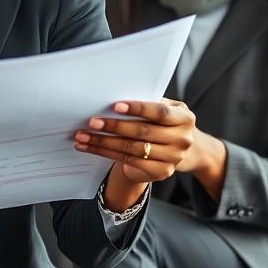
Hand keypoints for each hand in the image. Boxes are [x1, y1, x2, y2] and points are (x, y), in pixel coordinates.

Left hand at [74, 99, 195, 184]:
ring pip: (132, 148)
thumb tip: (114, 96)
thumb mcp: (162, 109)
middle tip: (92, 122)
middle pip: (143, 131)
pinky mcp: (160, 172)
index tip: (115, 106)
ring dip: (103, 142)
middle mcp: (182, 139)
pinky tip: (89, 147)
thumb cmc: (161, 122)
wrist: (175, 150)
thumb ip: (147, 102)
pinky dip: (105, 153)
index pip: (160, 112)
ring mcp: (173, 158)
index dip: (138, 108)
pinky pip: (128, 160)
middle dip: (114, 126)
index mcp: (184, 118)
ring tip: (83, 136)